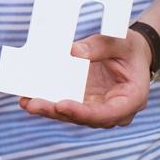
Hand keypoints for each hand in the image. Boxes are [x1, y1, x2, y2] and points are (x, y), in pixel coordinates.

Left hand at [19, 30, 152, 128]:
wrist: (132, 52)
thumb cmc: (130, 48)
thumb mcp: (121, 42)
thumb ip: (100, 46)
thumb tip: (74, 52)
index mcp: (131, 99)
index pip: (107, 113)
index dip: (83, 112)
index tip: (62, 105)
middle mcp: (114, 110)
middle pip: (85, 117)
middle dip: (57, 112)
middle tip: (34, 105)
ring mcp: (98, 107)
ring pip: (72, 114)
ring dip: (49, 109)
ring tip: (27, 101)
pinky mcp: (85, 102)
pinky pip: (66, 105)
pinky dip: (49, 101)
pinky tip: (30, 97)